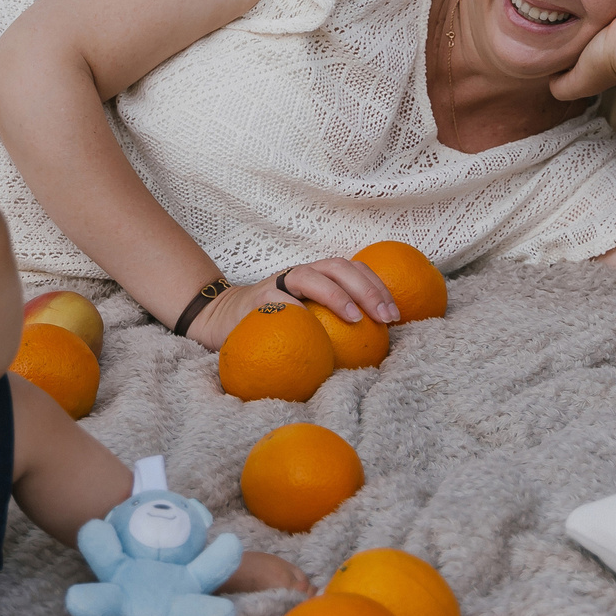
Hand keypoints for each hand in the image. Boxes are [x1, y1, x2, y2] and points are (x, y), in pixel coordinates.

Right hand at [188, 258, 397, 351]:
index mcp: (316, 277)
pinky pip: (282, 303)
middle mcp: (299, 274)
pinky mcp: (258, 299)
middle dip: (367, 288)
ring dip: (337, 293)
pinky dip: (300, 312)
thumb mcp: (305, 320)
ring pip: (311, 275)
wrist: (220, 320)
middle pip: (338, 266)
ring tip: (356, 317)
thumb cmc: (271, 327)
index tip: (395, 314)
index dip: (378, 285)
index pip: (353, 269)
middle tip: (385, 317)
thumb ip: (331, 324)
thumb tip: (376, 350)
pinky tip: (314, 333)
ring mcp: (278, 283)